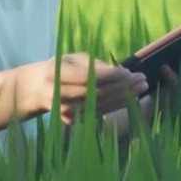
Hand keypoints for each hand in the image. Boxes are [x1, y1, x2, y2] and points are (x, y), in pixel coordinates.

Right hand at [24, 53, 148, 124]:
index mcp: (57, 75)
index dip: (110, 76)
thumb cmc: (61, 68)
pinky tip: (131, 98)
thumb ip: (95, 65)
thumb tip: (120, 72)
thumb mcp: (73, 59)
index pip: (89, 77)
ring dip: (124, 97)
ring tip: (141, 88)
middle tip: (142, 79)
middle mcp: (59, 95)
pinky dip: (117, 105)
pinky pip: (99, 112)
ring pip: (101, 105)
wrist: (38, 90)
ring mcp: (65, 111)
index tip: (129, 71)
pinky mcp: (72, 121)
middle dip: (122, 87)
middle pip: (97, 93)